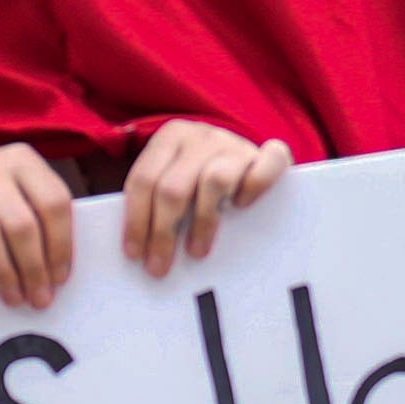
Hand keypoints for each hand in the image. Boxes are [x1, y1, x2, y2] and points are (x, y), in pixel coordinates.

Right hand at [0, 141, 80, 307]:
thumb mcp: (20, 195)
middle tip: (38, 299)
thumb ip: (41, 220)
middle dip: (33, 269)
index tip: (60, 280)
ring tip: (13, 297)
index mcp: (20, 158)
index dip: (61, 246)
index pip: (53, 203)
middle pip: (20, 223)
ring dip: (3, 273)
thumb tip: (56, 275)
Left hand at [115, 117, 292, 277]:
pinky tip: (242, 207)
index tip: (135, 255)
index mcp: (170, 136)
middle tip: (160, 267)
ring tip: (196, 251)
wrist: (247, 158)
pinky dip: (255, 187)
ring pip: (214, 182)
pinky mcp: (269, 155)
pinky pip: (266, 167)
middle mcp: (202, 136)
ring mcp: (235, 144)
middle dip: (163, 233)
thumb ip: (154, 201)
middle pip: (173, 187)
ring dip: (202, 222)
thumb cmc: (200, 179)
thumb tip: (139, 249)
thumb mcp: (172, 178)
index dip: (136, 220)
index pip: (143, 179)